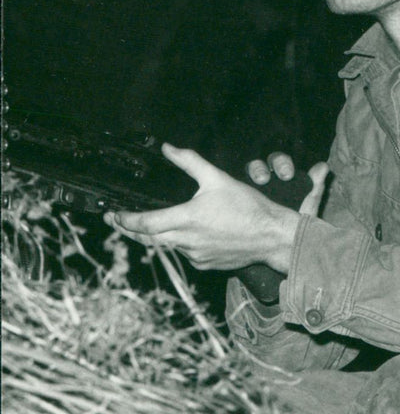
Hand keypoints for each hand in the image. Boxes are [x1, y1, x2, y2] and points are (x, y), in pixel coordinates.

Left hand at [105, 143, 327, 272]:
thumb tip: (168, 148)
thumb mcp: (217, 178)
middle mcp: (187, 241)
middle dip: (130, 230)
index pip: (145, 223)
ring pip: (166, 247)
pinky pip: (184, 254)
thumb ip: (189, 162)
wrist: (272, 237)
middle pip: (148, 240)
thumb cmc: (248, 208)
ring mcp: (195, 256)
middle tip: (117, 222)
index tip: (113, 215)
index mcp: (186, 219)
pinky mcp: (205, 264)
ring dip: (155, 237)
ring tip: (145, 227)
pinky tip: (182, 235)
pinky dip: (178, 245)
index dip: (125, 220)